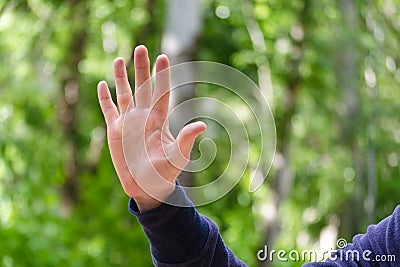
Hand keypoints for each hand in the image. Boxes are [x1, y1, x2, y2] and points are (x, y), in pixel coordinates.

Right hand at [97, 45, 205, 211]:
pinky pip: (109, 110)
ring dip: (122, 78)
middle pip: (142, 87)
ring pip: (124, 94)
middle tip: (140, 48)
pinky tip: (102, 85)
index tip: (163, 56)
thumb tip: (202, 126)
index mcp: (159, 119)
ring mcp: (129, 122)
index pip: (160, 91)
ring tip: (121, 59)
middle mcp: (144, 116)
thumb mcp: (178, 157)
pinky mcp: (115, 131)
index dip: (162, 75)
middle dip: (141, 68)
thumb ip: (186, 140)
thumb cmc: (166, 173)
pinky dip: (105, 98)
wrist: (148, 186)